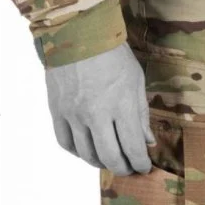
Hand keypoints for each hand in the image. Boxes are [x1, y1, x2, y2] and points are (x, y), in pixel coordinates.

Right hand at [45, 42, 154, 174]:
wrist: (79, 34)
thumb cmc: (113, 55)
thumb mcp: (136, 81)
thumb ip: (141, 114)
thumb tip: (147, 141)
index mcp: (121, 105)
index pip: (132, 147)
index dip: (140, 163)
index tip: (144, 167)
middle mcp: (96, 114)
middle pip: (110, 156)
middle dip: (123, 168)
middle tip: (129, 169)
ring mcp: (74, 114)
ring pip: (86, 153)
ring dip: (101, 163)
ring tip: (111, 161)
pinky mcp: (57, 111)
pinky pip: (65, 142)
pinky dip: (78, 152)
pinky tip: (88, 151)